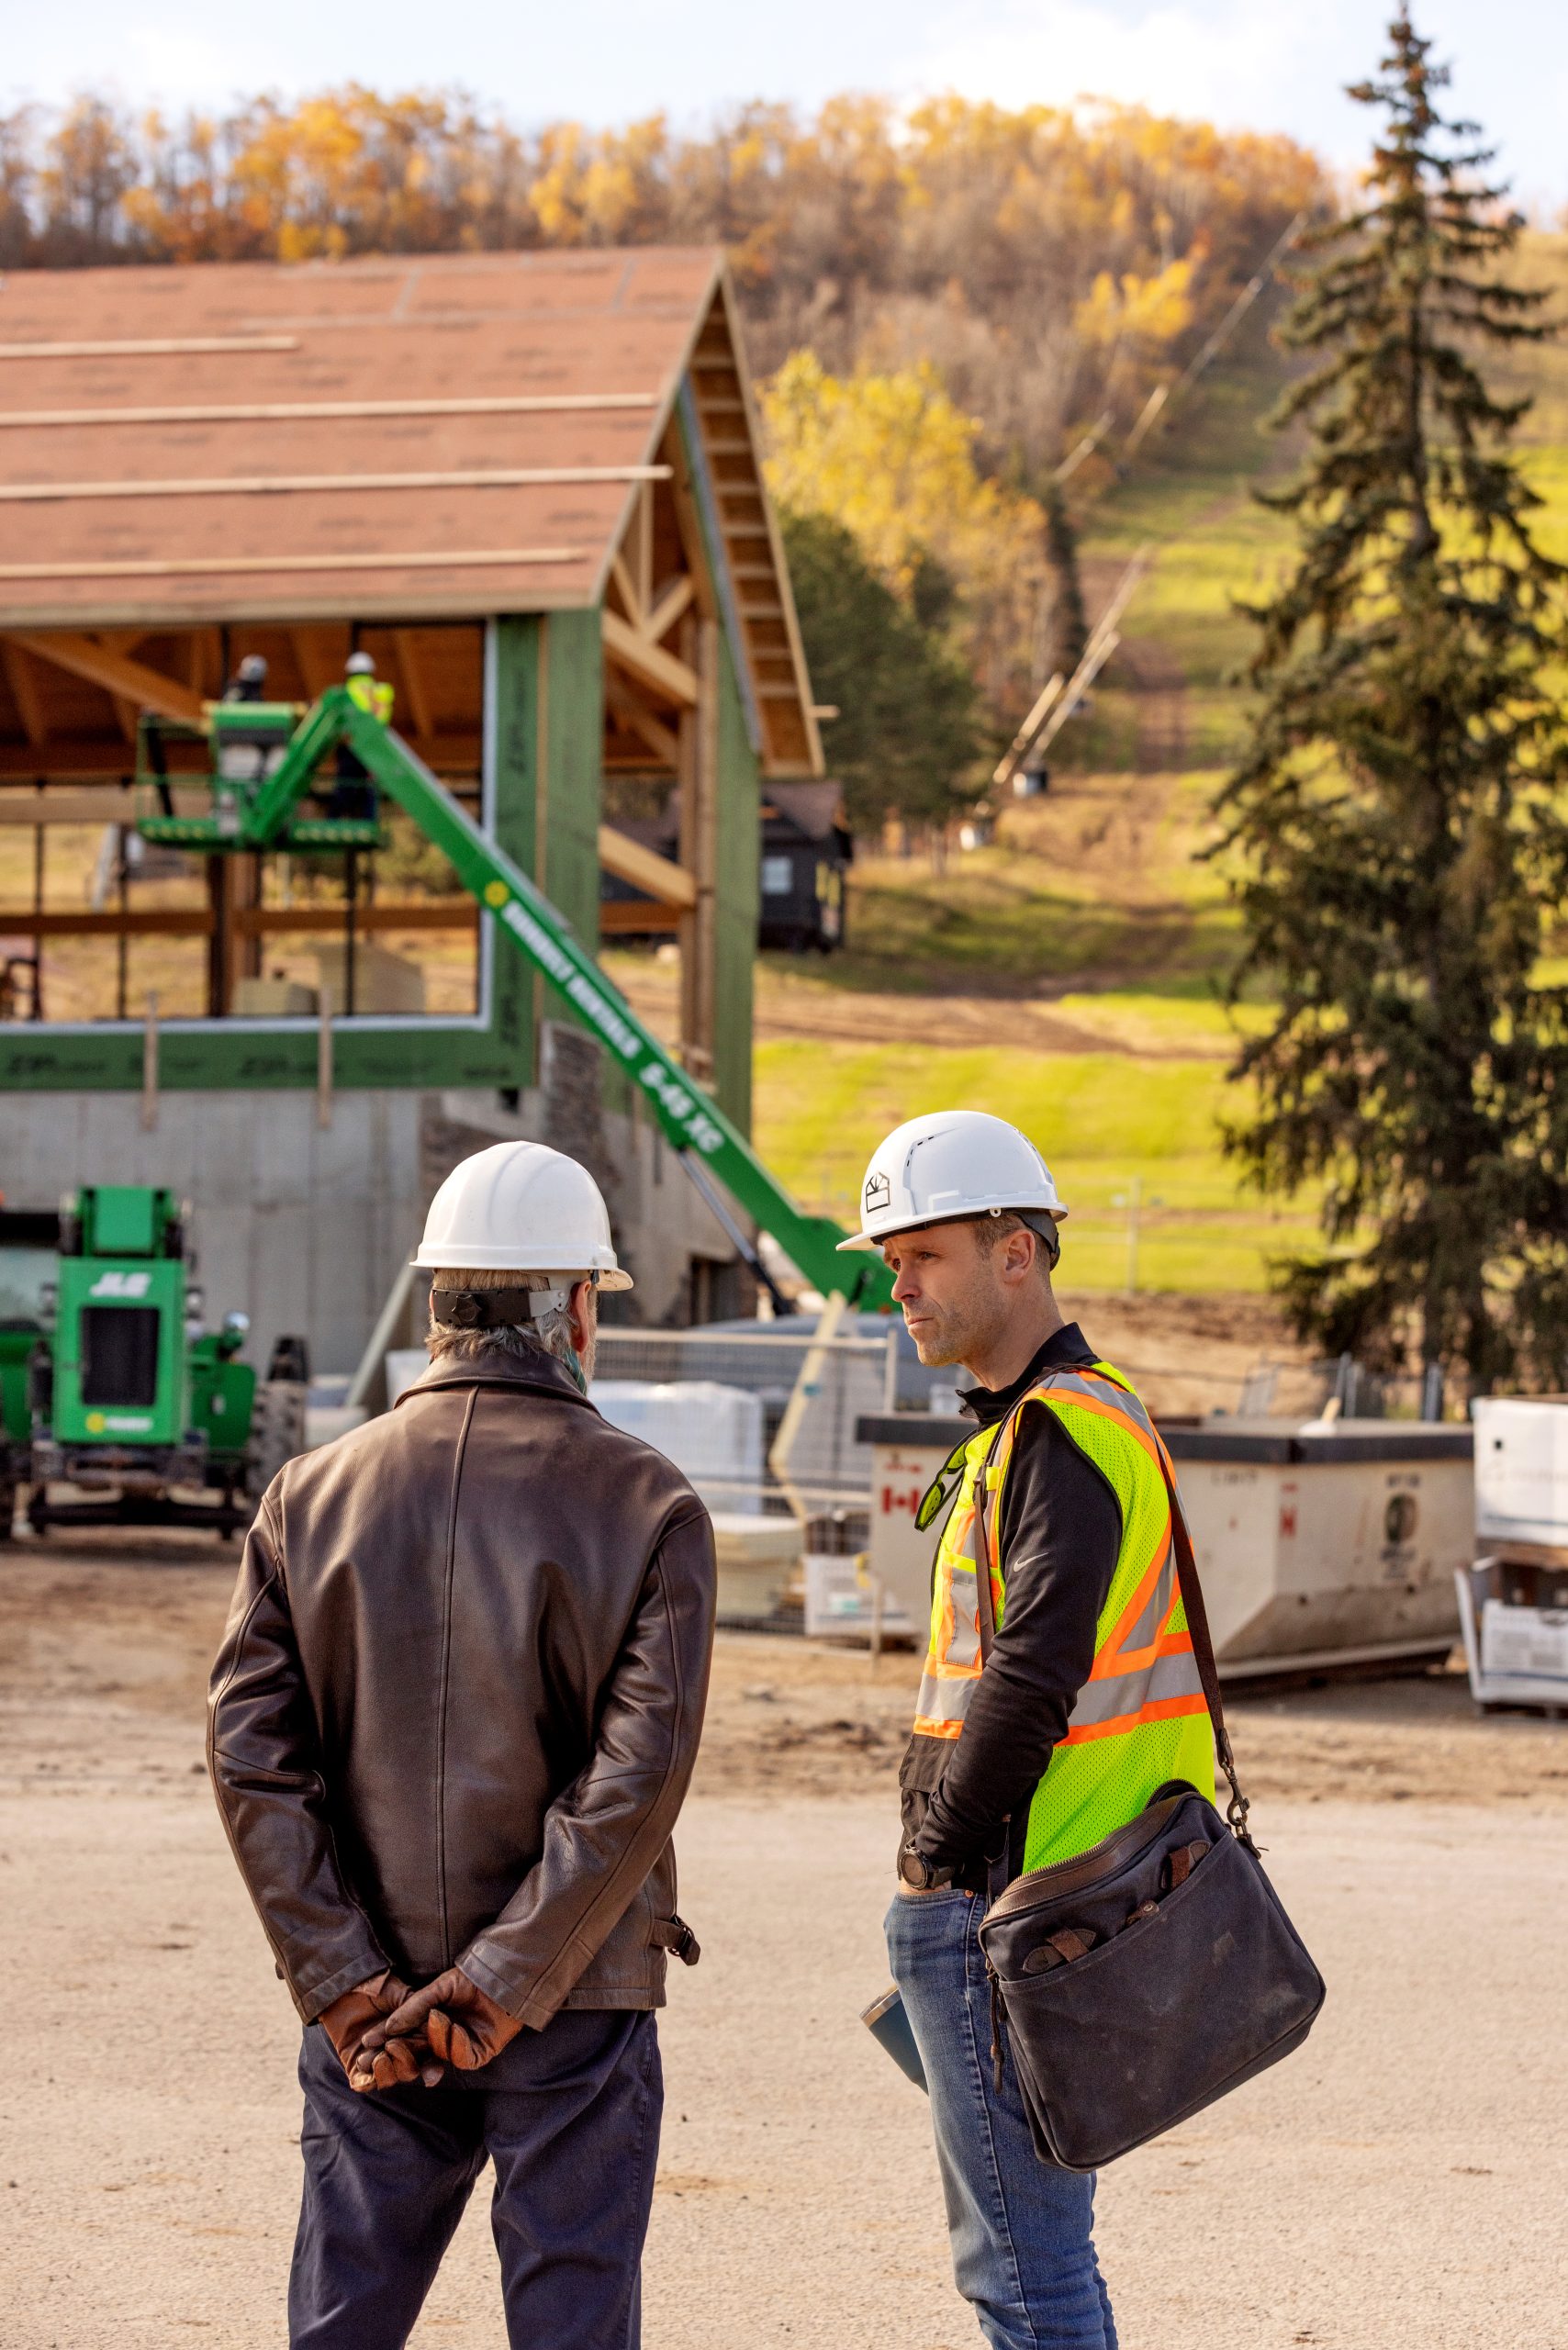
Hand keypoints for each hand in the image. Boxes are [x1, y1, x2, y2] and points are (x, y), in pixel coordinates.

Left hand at [317, 1969, 444, 2092]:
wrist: (343, 1988)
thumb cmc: (374, 1986)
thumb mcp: (399, 1993)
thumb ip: (416, 2010)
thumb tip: (427, 2029)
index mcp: (416, 2033)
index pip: (428, 2054)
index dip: (432, 2065)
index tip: (430, 2072)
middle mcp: (400, 2049)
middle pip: (411, 2069)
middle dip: (404, 2061)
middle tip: (391, 2044)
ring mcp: (380, 2059)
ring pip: (391, 2077)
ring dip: (385, 2070)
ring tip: (375, 2056)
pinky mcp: (358, 2067)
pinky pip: (366, 2082)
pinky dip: (367, 2080)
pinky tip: (363, 2064)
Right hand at [360, 1967, 522, 2076]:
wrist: (501, 1975)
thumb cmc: (469, 1978)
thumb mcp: (437, 1989)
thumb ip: (413, 2008)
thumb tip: (388, 2028)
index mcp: (427, 2024)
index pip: (402, 2037)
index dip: (385, 2039)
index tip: (366, 2042)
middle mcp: (441, 2040)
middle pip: (415, 2055)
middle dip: (400, 2055)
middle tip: (388, 2050)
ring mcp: (458, 2048)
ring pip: (437, 2056)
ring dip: (434, 2039)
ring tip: (436, 2017)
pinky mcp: (478, 2054)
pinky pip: (462, 2058)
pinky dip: (456, 2044)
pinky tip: (456, 2027)